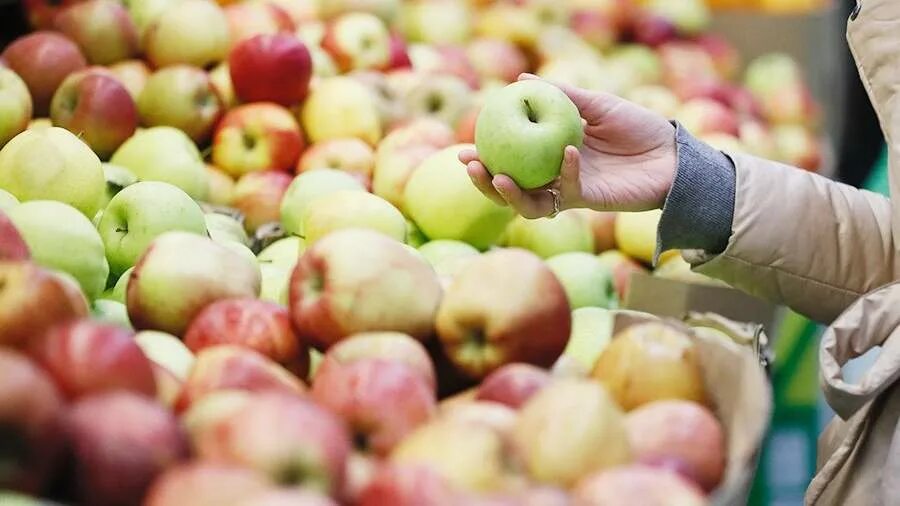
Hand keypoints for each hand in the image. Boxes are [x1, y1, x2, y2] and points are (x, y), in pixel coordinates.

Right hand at [460, 74, 676, 218]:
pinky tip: (567, 151)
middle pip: (510, 189)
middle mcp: (555, 178)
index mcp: (550, 156)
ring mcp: (571, 191)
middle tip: (469, 164)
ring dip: (509, 192)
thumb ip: (561, 96)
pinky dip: (565, 170)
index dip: (485, 160)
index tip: (464, 149)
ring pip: (529, 204)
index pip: (510, 164)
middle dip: (484, 183)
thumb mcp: (596, 104)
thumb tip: (521, 79)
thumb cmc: (637, 127)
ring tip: (496, 174)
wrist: (672, 154)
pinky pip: (568, 189)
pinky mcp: (591, 200)